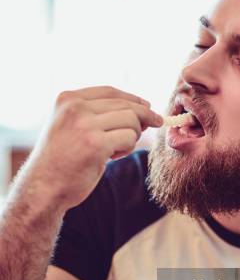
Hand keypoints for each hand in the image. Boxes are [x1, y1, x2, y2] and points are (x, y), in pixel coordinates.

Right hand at [26, 86, 162, 210]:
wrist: (43, 187)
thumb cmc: (61, 160)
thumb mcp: (71, 126)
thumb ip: (96, 114)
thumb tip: (142, 110)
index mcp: (67, 99)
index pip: (110, 92)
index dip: (133, 99)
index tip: (148, 107)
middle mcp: (75, 108)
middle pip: (125, 105)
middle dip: (143, 117)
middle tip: (155, 124)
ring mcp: (84, 125)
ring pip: (131, 120)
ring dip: (132, 136)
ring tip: (117, 149)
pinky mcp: (95, 145)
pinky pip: (128, 139)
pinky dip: (127, 148)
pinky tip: (113, 156)